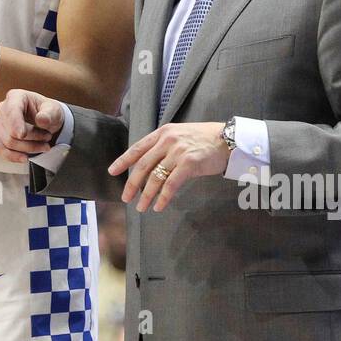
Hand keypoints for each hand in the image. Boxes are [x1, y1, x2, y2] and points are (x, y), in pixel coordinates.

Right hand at [0, 90, 63, 163]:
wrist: (46, 122)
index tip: (22, 135)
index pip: (11, 110)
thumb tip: (41, 119)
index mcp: (16, 97)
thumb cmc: (48, 113)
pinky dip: (13, 156)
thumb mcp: (54, 110)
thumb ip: (49, 114)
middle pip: (11, 130)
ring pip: (8, 142)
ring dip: (27, 148)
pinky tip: (25, 158)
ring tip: (43, 146)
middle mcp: (4, 108)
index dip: (15, 123)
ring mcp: (0, 123)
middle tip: (47, 137)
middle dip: (31, 138)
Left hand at [109, 122, 229, 212]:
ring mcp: (178, 151)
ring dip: (146, 195)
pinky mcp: (189, 163)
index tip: (112, 171)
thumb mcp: (180, 137)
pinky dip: (163, 197)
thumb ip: (164, 148)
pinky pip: (171, 184)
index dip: (123, 161)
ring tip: (141, 207)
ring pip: (155, 177)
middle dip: (132, 184)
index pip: (137, 148)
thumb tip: (149, 169)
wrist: (228, 139)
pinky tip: (159, 206)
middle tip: (126, 198)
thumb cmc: (204, 140)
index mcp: (163, 133)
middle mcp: (167, 140)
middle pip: (143, 165)